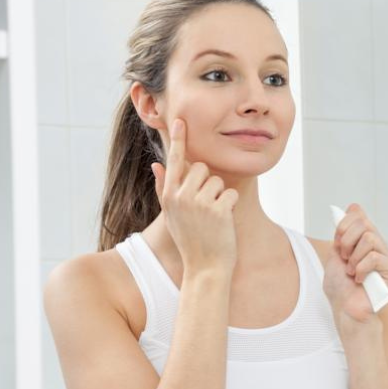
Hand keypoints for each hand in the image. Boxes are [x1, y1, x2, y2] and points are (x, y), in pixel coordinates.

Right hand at [150, 119, 238, 275]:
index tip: (180, 120)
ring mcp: (198, 203)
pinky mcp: (217, 210)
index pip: (174, 160)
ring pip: (218, 181)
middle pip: (202, 168)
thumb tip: (157, 165)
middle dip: (209, 182)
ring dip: (220, 196)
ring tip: (213, 216)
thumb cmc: (190, 240)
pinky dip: (230, 205)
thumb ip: (165, 188)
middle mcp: (181, 196)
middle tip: (206, 206)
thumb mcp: (172, 215)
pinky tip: (223, 221)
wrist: (204, 267)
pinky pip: (230, 193)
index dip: (178, 139)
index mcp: (169, 195)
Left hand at [323, 203, 387, 323]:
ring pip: (370, 238)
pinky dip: (361, 268)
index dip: (343, 226)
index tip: (337, 245)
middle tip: (344, 258)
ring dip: (354, 257)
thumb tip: (354, 206)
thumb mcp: (335, 253)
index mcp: (365, 240)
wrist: (345, 309)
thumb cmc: (341, 287)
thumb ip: (343, 231)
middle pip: (364, 223)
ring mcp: (386, 257)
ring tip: (351, 271)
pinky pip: (375, 257)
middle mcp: (379, 245)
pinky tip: (359, 279)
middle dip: (346, 241)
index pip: (359, 215)